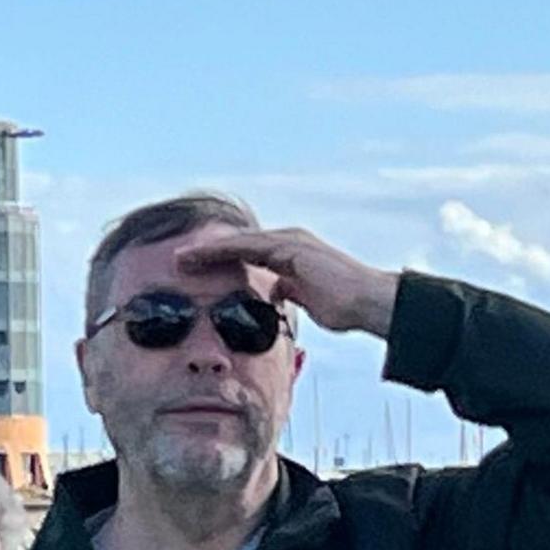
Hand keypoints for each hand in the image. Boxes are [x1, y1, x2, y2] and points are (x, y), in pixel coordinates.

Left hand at [172, 225, 399, 338]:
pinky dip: (221, 251)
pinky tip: (200, 256)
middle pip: (237, 245)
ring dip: (206, 249)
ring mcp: (288, 241)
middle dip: (207, 253)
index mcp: (290, 256)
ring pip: (237, 242)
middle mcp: (287, 242)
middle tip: (177, 260)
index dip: (220, 263)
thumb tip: (277, 298)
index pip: (247, 256)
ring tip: (179, 257)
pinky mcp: (288, 247)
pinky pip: (246, 246)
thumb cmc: (348, 307)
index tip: (195, 272)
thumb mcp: (310, 302)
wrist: (371, 302)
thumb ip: (291, 295)